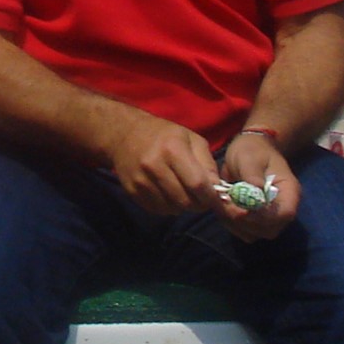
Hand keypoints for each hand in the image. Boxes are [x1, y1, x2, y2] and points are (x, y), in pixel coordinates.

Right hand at [106, 110, 220, 214]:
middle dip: (198, 204)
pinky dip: (168, 206)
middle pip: (186, 201)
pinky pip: (158, 210)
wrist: (123, 134)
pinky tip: (167, 192)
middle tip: (199, 196)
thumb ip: (208, 164)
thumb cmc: (163, 135)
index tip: (216, 198)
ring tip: (182, 192)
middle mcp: (154, 165)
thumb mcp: (190, 139)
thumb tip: (219, 190)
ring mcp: (141, 180)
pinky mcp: (132, 191)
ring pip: (173, 209)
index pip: (197, 184)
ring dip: (182, 206)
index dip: (211, 196)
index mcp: (172, 149)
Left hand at [214, 132, 301, 240]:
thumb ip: (252, 175)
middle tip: (227, 207)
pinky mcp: (256, 218)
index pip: (285, 214)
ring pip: (257, 234)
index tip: (242, 210)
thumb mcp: (250, 157)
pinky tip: (222, 210)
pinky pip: (246, 231)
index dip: (264, 217)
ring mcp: (269, 215)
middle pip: (270, 229)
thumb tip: (256, 192)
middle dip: (246, 223)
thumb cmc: (252, 150)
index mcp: (289, 191)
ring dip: (237, 226)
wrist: (249, 149)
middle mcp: (282, 207)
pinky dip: (233, 226)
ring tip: (223, 207)